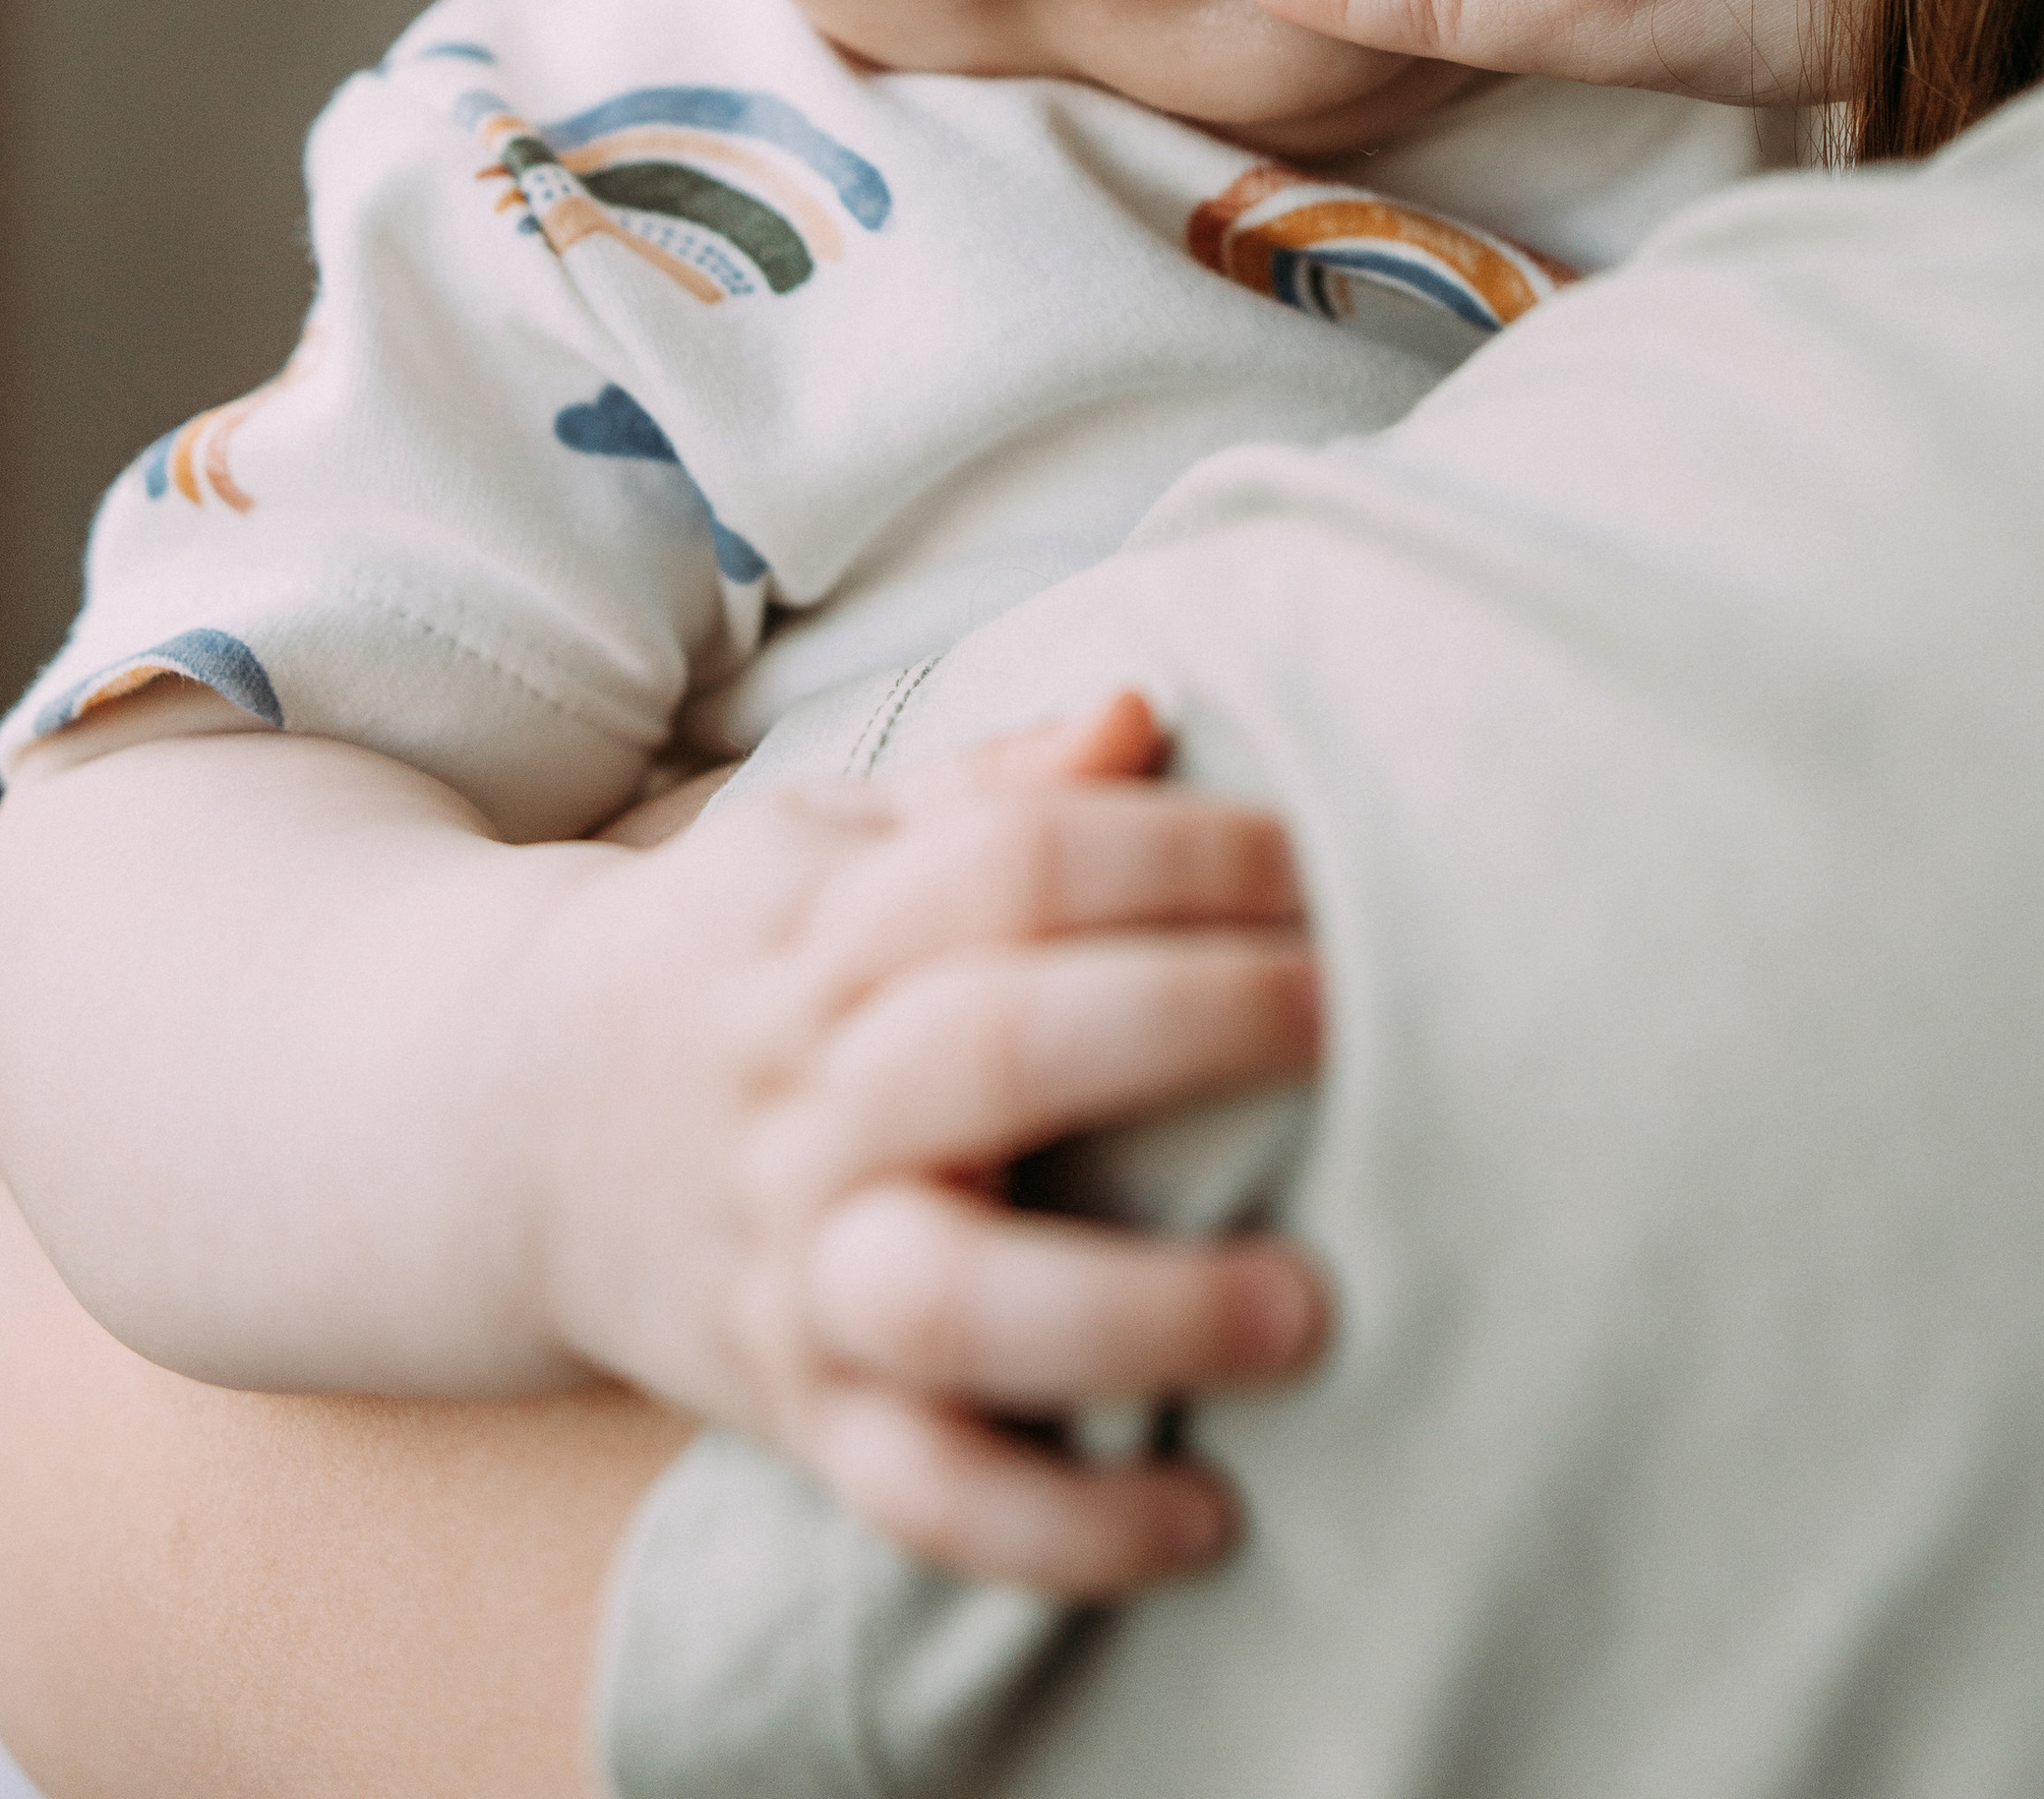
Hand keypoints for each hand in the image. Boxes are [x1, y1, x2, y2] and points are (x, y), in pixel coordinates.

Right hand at [507, 692, 1325, 1592]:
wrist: (495, 1126)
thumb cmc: (733, 959)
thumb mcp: (823, 837)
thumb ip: (987, 786)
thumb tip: (1144, 710)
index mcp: (824, 930)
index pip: (1009, 867)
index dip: (1174, 854)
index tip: (1317, 861)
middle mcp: (807, 1095)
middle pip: (991, 1047)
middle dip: (1187, 1025)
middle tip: (1349, 1020)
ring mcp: (797, 1264)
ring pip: (950, 1298)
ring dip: (1136, 1307)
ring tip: (1305, 1306)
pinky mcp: (798, 1413)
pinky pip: (922, 1495)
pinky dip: (1055, 1531)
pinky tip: (1203, 1523)